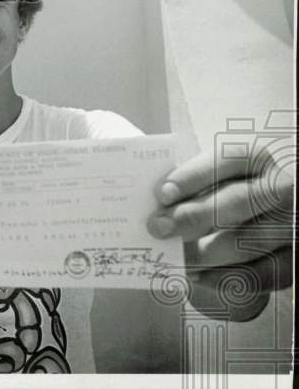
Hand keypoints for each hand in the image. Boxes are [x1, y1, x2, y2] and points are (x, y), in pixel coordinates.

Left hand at [147, 144, 293, 319]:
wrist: (252, 225)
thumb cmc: (218, 196)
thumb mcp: (207, 182)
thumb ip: (186, 187)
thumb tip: (152, 206)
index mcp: (255, 161)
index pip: (226, 160)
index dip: (193, 176)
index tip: (161, 194)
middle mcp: (279, 189)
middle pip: (238, 201)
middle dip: (194, 216)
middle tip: (158, 228)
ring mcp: (289, 225)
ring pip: (248, 241)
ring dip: (205, 253)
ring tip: (173, 258)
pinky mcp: (289, 259)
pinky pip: (260, 274)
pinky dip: (225, 278)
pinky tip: (198, 277)